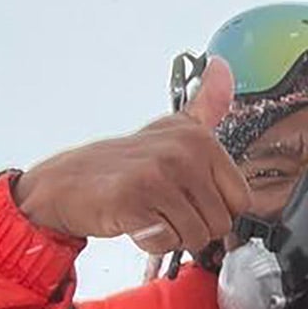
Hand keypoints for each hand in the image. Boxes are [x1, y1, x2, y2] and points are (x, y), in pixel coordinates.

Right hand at [12, 56, 252, 254]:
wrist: (66, 182)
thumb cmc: (122, 163)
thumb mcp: (171, 128)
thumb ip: (206, 103)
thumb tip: (222, 66)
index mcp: (200, 139)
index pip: (241, 201)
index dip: (215, 209)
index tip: (189, 197)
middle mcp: (183, 152)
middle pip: (220, 223)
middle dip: (193, 226)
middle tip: (164, 207)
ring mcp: (158, 174)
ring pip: (196, 237)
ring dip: (171, 235)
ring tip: (150, 212)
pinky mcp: (134, 199)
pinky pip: (164, 242)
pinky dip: (149, 242)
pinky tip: (134, 220)